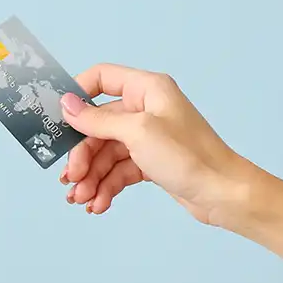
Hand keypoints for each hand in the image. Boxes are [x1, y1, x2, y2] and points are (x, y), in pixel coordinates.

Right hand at [57, 64, 265, 224]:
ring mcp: (147, 137)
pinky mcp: (150, 162)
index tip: (58, 120)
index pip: (102, 78)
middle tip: (71, 179)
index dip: (78, 96)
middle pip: (97, 125)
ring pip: (105, 152)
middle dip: (82, 155)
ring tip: (82, 199)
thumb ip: (98, 119)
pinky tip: (99, 204)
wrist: (223, 194)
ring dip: (91, 176)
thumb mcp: (137, 133)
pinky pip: (118, 170)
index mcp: (147, 90)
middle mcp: (146, 109)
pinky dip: (106, 186)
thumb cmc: (189, 157)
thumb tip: (66, 104)